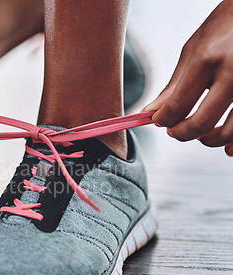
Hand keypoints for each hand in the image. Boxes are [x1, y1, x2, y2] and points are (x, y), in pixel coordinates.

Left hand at [143, 0, 232, 156]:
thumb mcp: (194, 48)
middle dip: (182, 133)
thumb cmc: (225, 26)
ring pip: (230, 131)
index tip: (159, 121)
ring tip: (202, 136)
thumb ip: (174, 84)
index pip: (177, 106)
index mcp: (207, 60)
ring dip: (211, 140)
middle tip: (175, 131)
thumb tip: (153, 112)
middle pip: (201, 123)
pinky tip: (228, 145)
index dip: (163, 120)